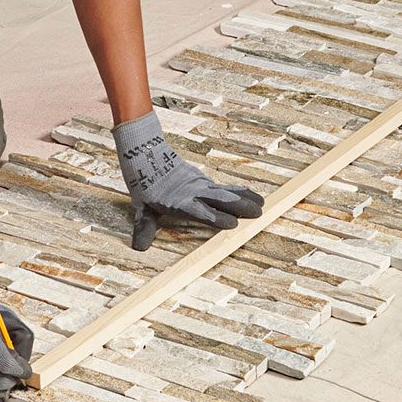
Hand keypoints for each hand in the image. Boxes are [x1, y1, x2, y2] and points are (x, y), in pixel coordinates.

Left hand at [112, 111, 265, 250]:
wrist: (146, 154)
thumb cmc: (144, 183)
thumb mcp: (142, 207)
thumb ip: (145, 227)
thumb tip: (138, 248)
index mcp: (180, 201)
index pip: (202, 211)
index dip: (216, 218)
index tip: (233, 224)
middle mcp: (194, 192)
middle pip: (220, 199)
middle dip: (239, 207)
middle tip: (258, 213)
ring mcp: (200, 185)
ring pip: (226, 192)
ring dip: (244, 198)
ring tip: (262, 204)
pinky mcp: (203, 180)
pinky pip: (223, 187)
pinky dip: (239, 190)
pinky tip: (250, 194)